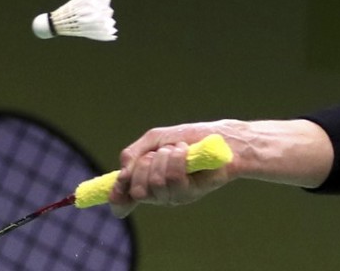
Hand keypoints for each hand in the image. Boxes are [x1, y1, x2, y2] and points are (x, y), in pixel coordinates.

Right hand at [109, 120, 243, 218]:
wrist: (221, 139)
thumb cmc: (190, 138)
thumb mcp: (156, 139)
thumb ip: (133, 154)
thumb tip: (121, 174)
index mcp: (146, 182)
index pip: (124, 201)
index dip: (117, 196)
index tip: (119, 187)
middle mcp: (157, 194)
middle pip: (136, 189)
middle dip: (146, 164)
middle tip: (162, 151)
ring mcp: (173, 196)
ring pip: (154, 183)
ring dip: (165, 158)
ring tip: (179, 149)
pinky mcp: (189, 194)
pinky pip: (173, 179)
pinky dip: (177, 159)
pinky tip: (186, 152)